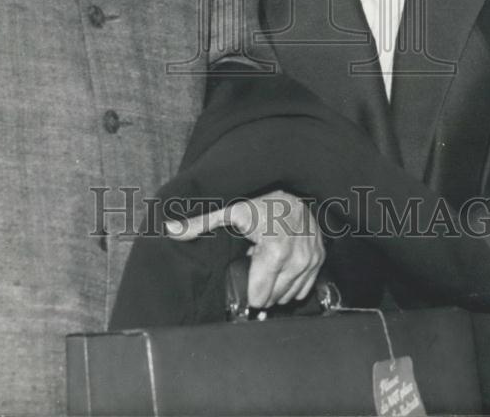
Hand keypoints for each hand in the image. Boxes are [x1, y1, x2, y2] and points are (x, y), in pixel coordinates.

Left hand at [165, 189, 324, 308]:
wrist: (294, 190)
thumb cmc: (261, 201)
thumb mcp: (229, 209)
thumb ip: (199, 222)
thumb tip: (169, 228)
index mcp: (274, 253)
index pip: (258, 297)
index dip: (247, 287)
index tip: (245, 268)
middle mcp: (297, 261)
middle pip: (273, 299)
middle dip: (261, 285)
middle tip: (255, 261)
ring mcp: (311, 261)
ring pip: (289, 296)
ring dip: (277, 284)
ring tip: (268, 260)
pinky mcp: (320, 259)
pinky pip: (304, 288)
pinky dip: (292, 280)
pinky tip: (282, 263)